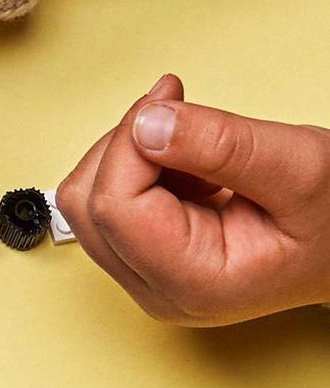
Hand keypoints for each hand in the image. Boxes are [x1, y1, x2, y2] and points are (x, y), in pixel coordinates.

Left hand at [56, 74, 329, 323]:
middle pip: (87, 207)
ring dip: (128, 157)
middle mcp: (155, 290)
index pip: (114, 206)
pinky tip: (189, 167)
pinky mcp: (142, 260)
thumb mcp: (300, 167)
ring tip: (194, 146)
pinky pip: (110, 206)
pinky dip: (138, 170)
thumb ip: (223, 145)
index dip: (129, 141)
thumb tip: (146, 122)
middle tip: (179, 111)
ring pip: (89, 205)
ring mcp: (144, 279)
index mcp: (192, 281)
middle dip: (122, 147)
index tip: (169, 96)